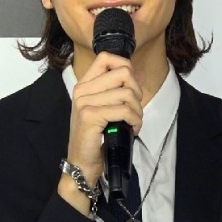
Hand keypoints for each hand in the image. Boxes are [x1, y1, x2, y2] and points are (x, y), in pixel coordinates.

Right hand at [58, 52, 142, 214]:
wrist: (82, 163)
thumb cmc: (96, 137)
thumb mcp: (106, 109)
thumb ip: (119, 90)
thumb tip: (139, 74)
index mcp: (84, 85)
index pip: (106, 58)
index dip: (125, 66)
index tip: (131, 85)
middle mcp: (82, 90)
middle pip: (123, 72)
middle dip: (137, 91)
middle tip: (134, 109)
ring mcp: (84, 102)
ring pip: (127, 93)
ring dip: (138, 111)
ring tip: (134, 122)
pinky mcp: (90, 115)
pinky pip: (124, 110)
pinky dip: (135, 120)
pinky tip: (132, 129)